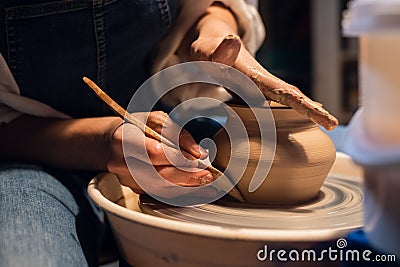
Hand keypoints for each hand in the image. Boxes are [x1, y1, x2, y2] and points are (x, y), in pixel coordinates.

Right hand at [106, 111, 214, 197]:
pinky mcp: (134, 190)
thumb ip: (178, 134)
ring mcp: (127, 179)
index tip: (197, 160)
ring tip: (208, 186)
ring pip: (160, 190)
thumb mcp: (156, 119)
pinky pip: (160, 195)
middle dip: (187, 177)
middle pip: (158, 175)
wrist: (113, 142)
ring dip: (187, 189)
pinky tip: (196, 192)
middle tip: (207, 176)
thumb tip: (198, 153)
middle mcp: (121, 163)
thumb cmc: (137, 128)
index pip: (154, 153)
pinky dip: (180, 194)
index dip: (178, 158)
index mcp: (124, 139)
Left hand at [177, 3, 337, 130]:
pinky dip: (292, 109)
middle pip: (292, 95)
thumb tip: (233, 41)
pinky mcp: (256, 90)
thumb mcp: (206, 50)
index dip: (303, 104)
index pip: (283, 91)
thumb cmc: (207, 49)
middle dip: (313, 109)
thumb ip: (217, 51)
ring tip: (327, 122)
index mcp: (254, 76)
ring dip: (306, 110)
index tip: (322, 114)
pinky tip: (300, 117)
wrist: (212, 43)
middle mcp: (262, 81)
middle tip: (333, 124)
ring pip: (287, 98)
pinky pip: (277, 101)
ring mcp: (260, 86)